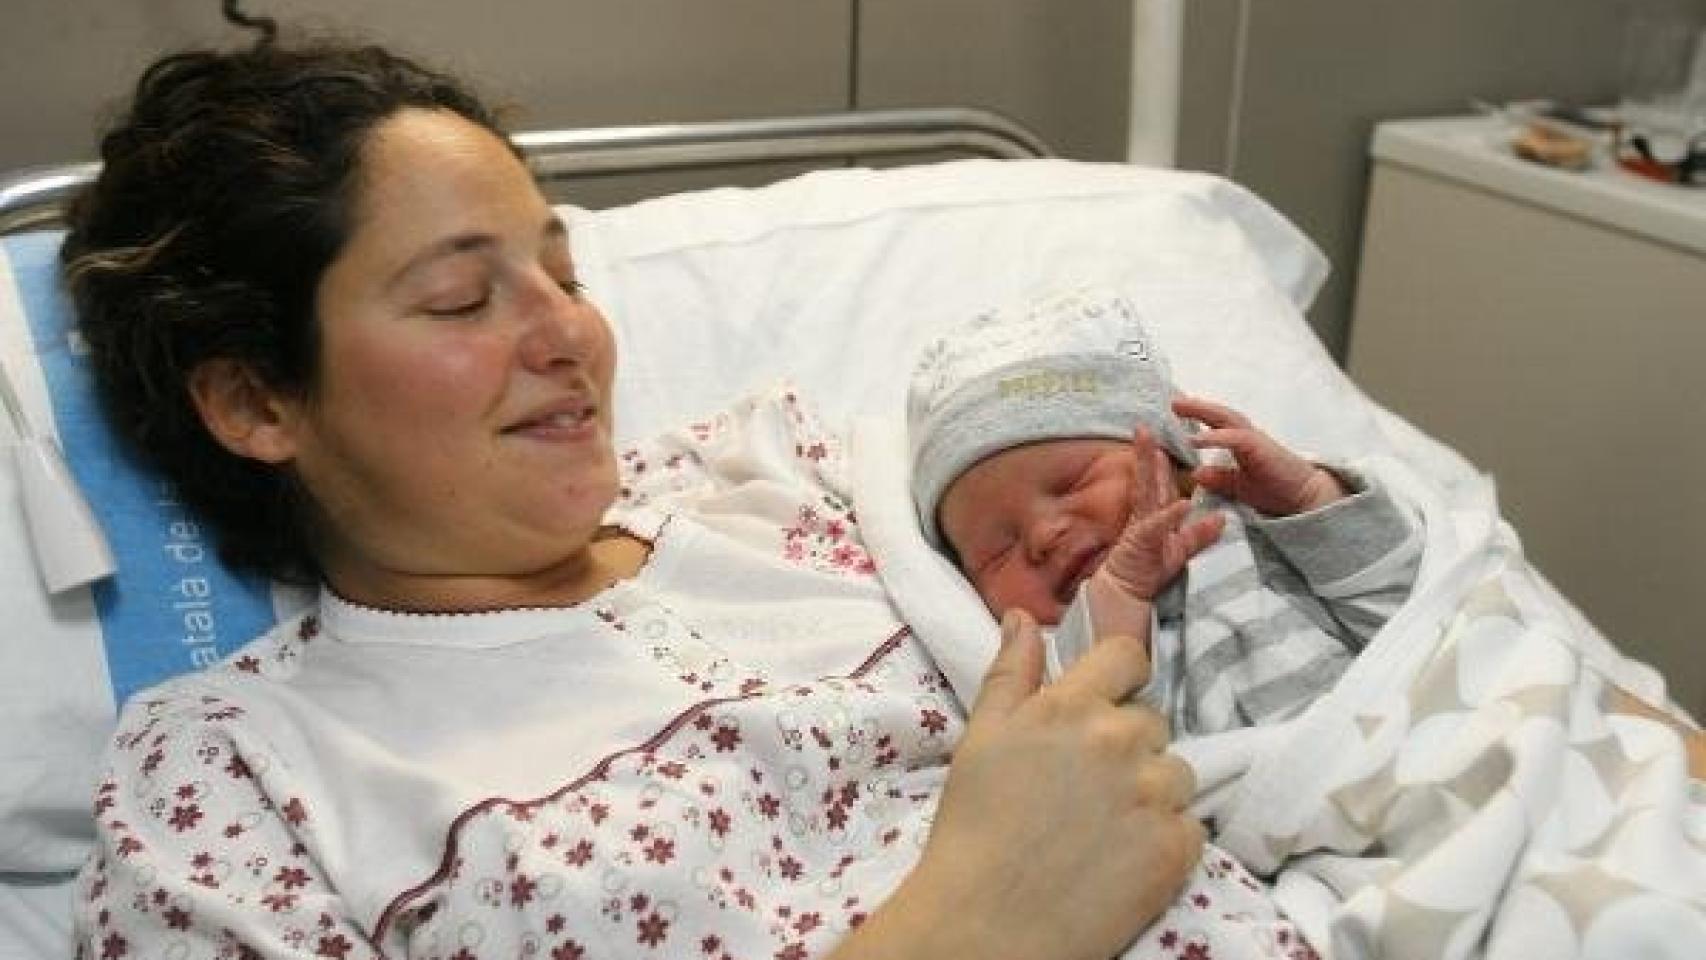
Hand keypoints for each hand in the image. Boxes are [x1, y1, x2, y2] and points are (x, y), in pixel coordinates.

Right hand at [840, 612, 1202, 959]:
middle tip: (1087, 787)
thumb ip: (1011, 672)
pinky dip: (1166, 839)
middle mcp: (1121, 739)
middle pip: (1152, 721)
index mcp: (1071, 705)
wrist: (986, 922)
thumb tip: (1023, 617)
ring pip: (1177, 773)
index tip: (1103, 706)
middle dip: (1127, 746)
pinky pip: (1192, 826)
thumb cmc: (974, 828)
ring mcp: (1155, 794)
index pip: (1128, 656)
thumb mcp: (981, 737)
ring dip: (1152, 792)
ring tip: (1105, 827)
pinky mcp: (1177, 848)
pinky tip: (1123, 857)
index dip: (1118, 678)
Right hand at [1097, 426, 1225, 601]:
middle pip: (1148, 479)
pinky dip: (1169, 516)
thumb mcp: (1181, 550)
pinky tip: (1180, 503)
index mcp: (1153, 516)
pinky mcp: (1142, 542)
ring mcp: (1142, 526)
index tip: (1164, 441)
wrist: (1125, 593)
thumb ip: (1199, 534)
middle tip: (1146, 428)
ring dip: (1149, 469)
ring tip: (1154, 447)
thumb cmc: (1146, 572)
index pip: (1158, 484)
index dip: (1161, 463)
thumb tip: (1221, 518)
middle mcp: (1146, 516)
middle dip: (1147, 453)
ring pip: (1147, 492)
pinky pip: (1157, 526)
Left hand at [1173, 394, 1346, 515]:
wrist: (1305, 497)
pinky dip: (1215, 437)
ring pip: (1225, 418)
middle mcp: (1246, 435)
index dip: (1195, 413)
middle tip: (1171, 400)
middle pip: (1217, 414)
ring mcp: (1254, 439)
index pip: (1214, 422)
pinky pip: (1235, 438)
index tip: (1173, 408)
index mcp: (1240, 441)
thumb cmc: (1275, 488)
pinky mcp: (1260, 448)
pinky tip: (1196, 438)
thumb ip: (1219, 478)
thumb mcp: (1239, 485)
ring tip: (1179, 407)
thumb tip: (1196, 473)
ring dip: (1201, 411)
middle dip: (1194, 405)